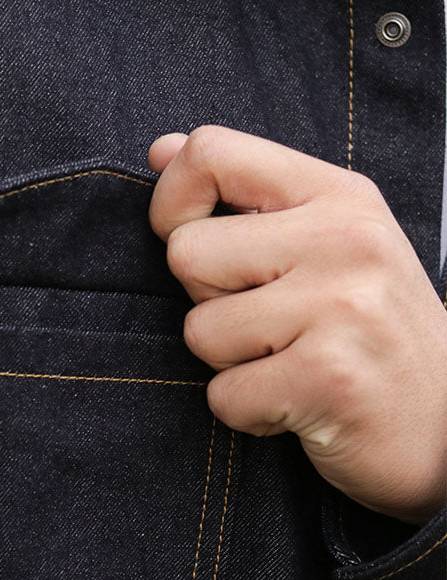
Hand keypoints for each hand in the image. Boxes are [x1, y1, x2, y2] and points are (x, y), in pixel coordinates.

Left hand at [148, 126, 446, 525]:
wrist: (445, 429)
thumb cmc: (370, 336)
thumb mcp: (326, 244)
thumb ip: (245, 195)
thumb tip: (160, 150)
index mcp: (340, 196)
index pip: (211, 152)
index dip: (173, 203)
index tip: (192, 241)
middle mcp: (346, 240)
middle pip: (187, 253)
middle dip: (207, 302)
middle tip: (269, 326)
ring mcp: (342, 307)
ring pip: (199, 331)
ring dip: (230, 364)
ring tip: (290, 364)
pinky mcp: (328, 377)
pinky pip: (223, 395)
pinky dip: (248, 414)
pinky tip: (298, 405)